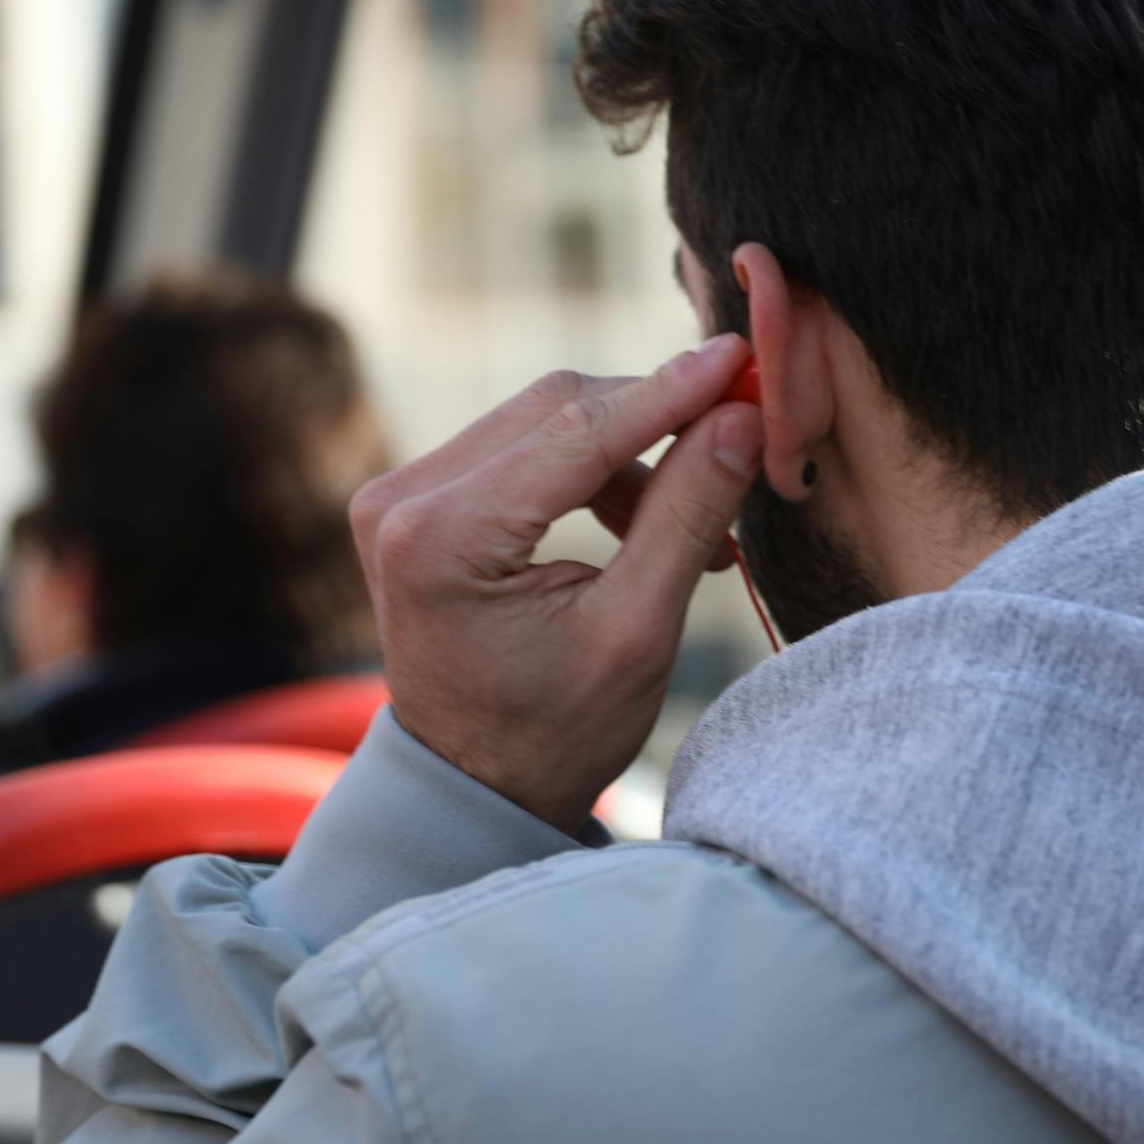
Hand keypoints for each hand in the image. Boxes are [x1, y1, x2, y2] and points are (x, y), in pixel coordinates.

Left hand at [350, 333, 762, 830]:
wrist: (473, 785)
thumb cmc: (554, 732)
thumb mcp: (636, 632)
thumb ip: (686, 515)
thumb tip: (741, 416)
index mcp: (442, 538)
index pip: (579, 432)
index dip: (672, 390)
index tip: (742, 357)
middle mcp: (404, 500)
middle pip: (558, 407)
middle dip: (657, 414)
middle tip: (742, 428)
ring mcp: (402, 495)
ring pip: (546, 419)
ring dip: (630, 449)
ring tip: (696, 510)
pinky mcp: (418, 498)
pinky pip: (523, 446)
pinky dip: (594, 467)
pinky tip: (644, 516)